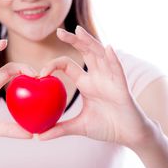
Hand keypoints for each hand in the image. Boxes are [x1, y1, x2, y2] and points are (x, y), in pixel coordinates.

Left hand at [37, 26, 153, 148]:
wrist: (129, 136)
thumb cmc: (107, 127)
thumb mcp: (79, 127)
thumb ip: (60, 129)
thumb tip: (38, 137)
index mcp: (86, 83)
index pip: (68, 66)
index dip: (54, 65)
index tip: (41, 73)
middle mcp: (98, 77)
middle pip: (85, 52)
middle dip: (74, 40)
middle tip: (59, 31)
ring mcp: (111, 79)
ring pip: (100, 55)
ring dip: (90, 42)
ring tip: (79, 30)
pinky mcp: (122, 87)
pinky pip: (117, 70)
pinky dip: (113, 58)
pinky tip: (108, 48)